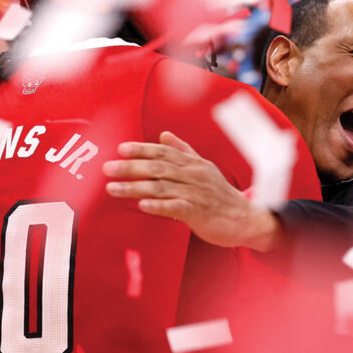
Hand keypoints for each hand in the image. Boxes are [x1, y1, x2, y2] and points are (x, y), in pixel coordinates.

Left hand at [103, 131, 281, 250]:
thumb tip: (164, 134)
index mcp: (193, 164)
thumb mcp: (204, 167)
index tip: (121, 149)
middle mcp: (193, 175)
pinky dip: (158, 206)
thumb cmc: (220, 195)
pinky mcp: (197, 212)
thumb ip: (183, 150)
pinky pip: (175, 207)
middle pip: (157, 168)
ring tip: (112, 188)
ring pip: (161, 187)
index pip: (163, 152)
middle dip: (131, 167)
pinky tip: (141, 205)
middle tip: (107, 168)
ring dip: (134, 187)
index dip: (142, 150)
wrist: (245, 219)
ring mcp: (195, 193)